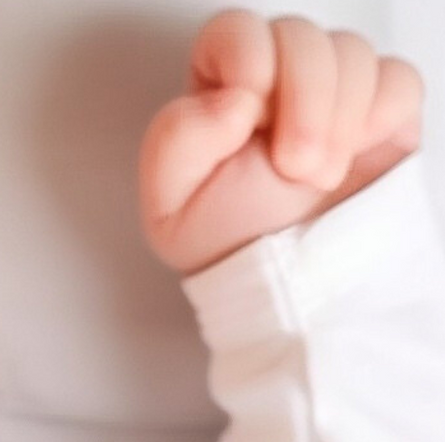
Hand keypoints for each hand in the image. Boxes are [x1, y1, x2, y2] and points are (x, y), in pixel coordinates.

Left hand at [141, 10, 424, 275]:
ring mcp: (332, 86)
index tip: (250, 122)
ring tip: (317, 179)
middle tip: (294, 167)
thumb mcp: (171, 205)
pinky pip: (397, 80)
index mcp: (219, 88)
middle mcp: (277, 75)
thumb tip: (233, 99)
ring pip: (352, 52)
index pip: (237, 30)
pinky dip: (379, 119)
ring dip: (338, 119)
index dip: (250, 61)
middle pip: (300, 33)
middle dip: (303, 99)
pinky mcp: (382, 106)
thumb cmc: (228, 241)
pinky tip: (353, 160)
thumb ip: (177, 140)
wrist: (287, 282)